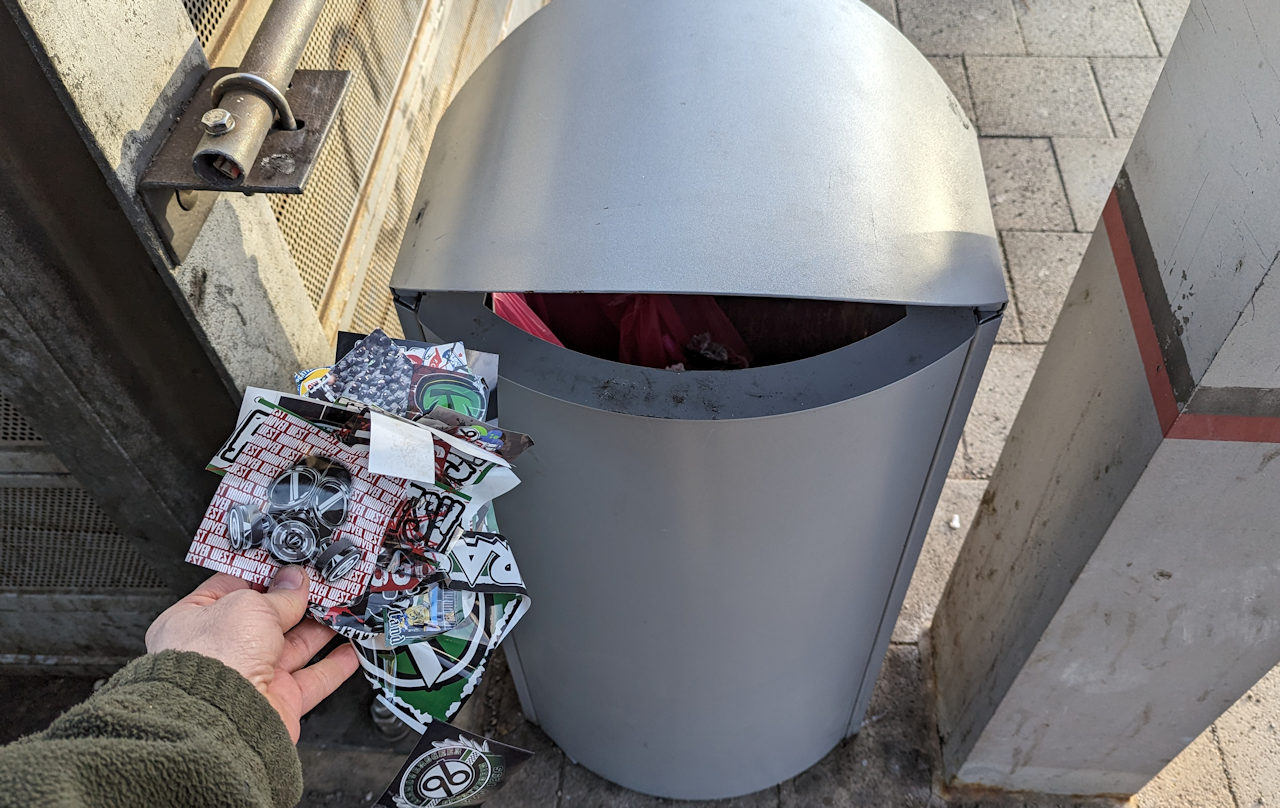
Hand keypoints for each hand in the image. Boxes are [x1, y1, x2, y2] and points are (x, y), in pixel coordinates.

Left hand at [145, 567, 358, 742]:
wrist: (221, 720)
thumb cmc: (212, 662)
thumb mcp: (249, 607)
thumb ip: (279, 595)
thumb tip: (295, 581)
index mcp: (196, 621)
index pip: (233, 587)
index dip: (264, 573)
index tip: (290, 563)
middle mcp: (222, 650)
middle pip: (268, 617)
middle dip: (298, 600)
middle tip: (323, 584)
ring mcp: (251, 675)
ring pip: (294, 646)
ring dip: (321, 627)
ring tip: (342, 608)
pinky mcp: (277, 700)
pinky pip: (312, 679)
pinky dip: (334, 665)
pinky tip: (349, 650)